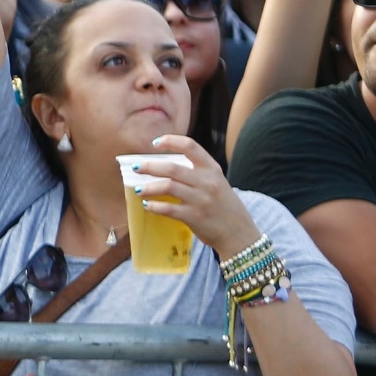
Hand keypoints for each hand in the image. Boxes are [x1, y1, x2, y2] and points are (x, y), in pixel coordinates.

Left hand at [128, 134, 260, 257]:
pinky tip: (147, 206)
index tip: (155, 143)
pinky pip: (168, 209)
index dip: (171, 141)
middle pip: (171, 168)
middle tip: (135, 167)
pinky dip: (154, 206)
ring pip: (167, 187)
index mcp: (213, 169)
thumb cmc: (225, 207)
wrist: (240, 235)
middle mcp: (207, 182)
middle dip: (149, 166)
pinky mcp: (195, 217)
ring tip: (138, 189)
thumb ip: (198, 174)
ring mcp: (201, 200)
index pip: (190, 146)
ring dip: (148, 187)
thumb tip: (165, 168)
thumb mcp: (218, 183)